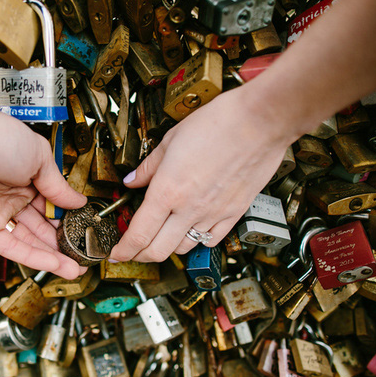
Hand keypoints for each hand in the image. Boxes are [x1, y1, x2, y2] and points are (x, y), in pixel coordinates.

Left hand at [0, 100, 86, 278]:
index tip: (85, 233)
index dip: (69, 221)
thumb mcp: (39, 157)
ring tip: (75, 269)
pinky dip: (33, 257)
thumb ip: (58, 186)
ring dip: (52, 257)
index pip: (52, 206)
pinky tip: (54, 264)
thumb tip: (78, 202)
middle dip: (63, 244)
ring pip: (29, 241)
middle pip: (41, 227)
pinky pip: (10, 247)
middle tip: (84, 257)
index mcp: (27, 177)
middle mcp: (12, 197)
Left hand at [109, 85, 301, 262]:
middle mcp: (189, 209)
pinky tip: (191, 231)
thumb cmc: (218, 123)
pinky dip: (197, 242)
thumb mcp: (170, 140)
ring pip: (183, 248)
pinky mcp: (234, 214)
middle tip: (132, 251)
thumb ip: (149, 166)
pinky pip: (211, 240)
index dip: (123, 250)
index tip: (115, 253)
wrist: (260, 121)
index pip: (138, 234)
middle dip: (140, 255)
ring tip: (160, 237)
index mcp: (168, 190)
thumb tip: (132, 181)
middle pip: (157, 251)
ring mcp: (213, 214)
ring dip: (167, 248)